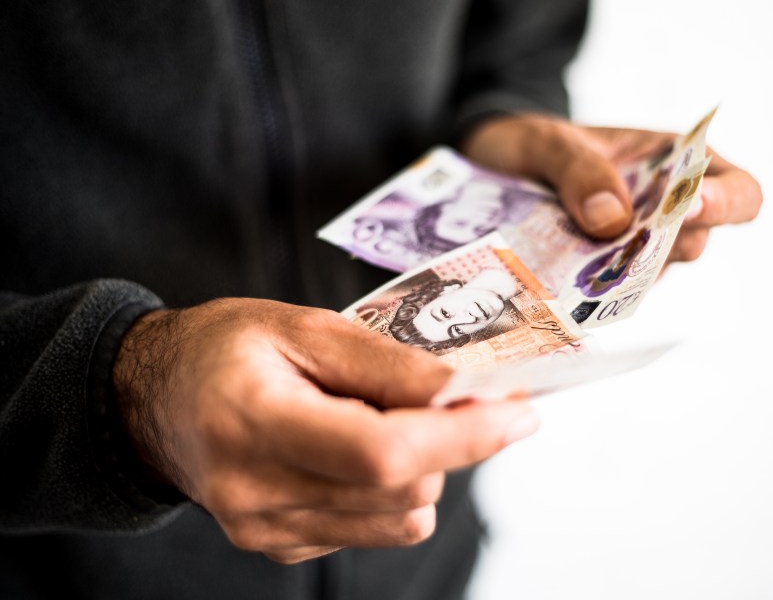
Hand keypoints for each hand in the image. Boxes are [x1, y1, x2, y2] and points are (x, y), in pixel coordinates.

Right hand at [113, 298, 538, 563]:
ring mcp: (267, 529)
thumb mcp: (301, 325)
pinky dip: (388, 488)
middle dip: (448, 442)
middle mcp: (257, 492)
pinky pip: (372, 528)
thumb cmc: (226, 348)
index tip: (518, 413)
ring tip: (382, 415)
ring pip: (399, 517)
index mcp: (254, 421)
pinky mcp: (280, 546)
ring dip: (422, 467)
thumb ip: (384, 361)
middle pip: (402, 489)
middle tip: (447, 395)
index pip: (382, 454)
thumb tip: (464, 389)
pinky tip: (354, 447)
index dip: (462, 437)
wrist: (154, 399)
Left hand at [461, 113, 761, 261]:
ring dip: (619, 271)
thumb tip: (614, 221)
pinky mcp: (601, 274)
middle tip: (611, 243)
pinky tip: (555, 280)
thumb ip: (580, 171)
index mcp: (673, 160)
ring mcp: (633, 245)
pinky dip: (589, 289)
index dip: (727, 203)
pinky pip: (609, 292)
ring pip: (651, 274)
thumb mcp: (548, 144)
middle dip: (660, 246)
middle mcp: (664, 208)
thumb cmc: (532, 142)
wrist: (492, 165)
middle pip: (695, 242)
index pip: (738, 189)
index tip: (689, 207)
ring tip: (571, 261)